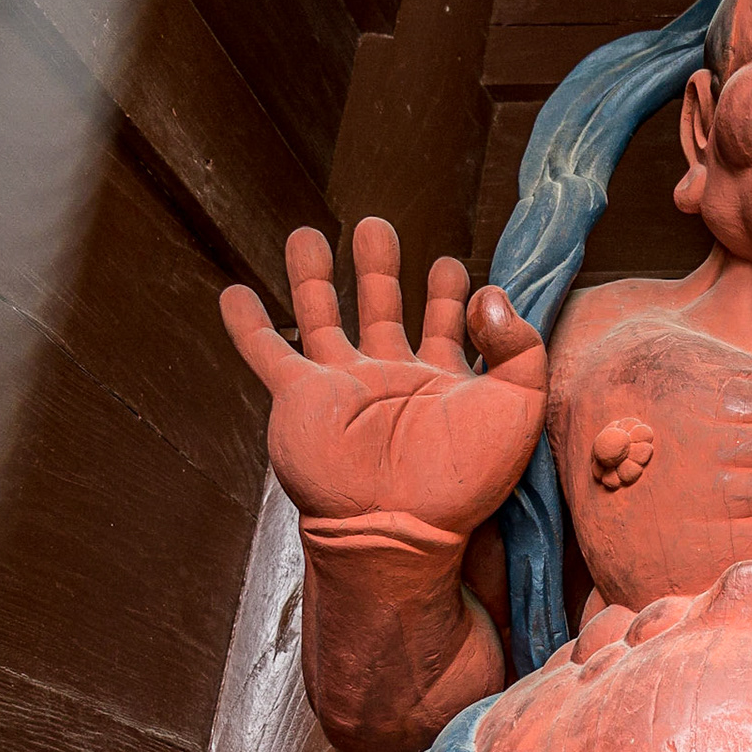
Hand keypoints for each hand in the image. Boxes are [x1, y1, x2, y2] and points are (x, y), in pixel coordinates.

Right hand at [221, 218, 546, 533]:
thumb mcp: (519, 403)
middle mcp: (391, 378)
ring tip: (310, 233)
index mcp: (443, 380)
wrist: (400, 525)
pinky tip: (233, 292)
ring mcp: (343, 385)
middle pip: (381, 306)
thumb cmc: (465, 476)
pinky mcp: (299, 397)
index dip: (449, 291)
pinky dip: (247, 323)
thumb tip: (490, 294)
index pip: (444, 320)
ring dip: (312, 277)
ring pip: (322, 315)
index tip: (451, 264)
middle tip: (376, 226)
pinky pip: (266, 351)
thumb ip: (518, 344)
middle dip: (379, 267)